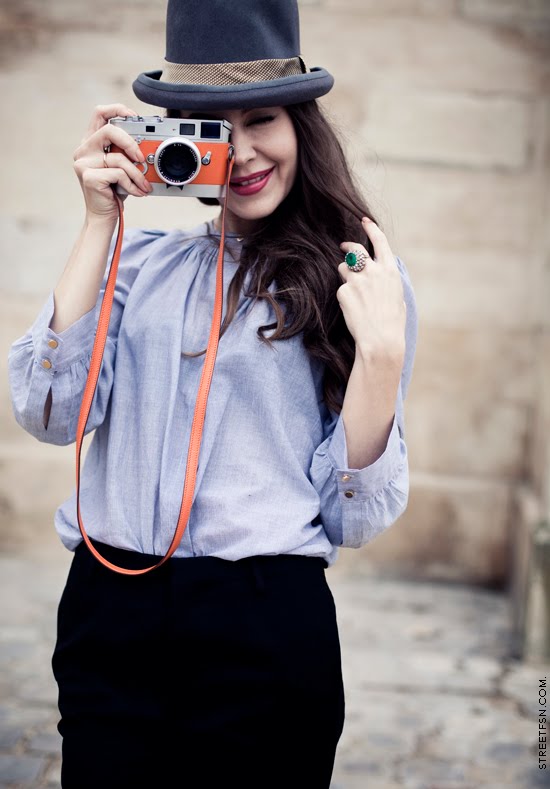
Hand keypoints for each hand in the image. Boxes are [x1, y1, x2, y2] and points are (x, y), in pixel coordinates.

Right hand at [72, 103, 152, 222]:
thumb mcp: (121, 167)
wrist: (102, 216)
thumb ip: (127, 153)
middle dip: (131, 143)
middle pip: (109, 130)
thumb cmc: (113, 191)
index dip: (118, 109)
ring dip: (137, 174)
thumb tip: (147, 145)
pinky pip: (119, 174)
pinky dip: (133, 185)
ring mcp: (83, 163)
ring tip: (144, 184)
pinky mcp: (89, 177)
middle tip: (142, 158)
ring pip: (119, 158)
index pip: (99, 113)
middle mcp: (84, 150)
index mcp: (90, 142)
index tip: (134, 117)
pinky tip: (137, 192)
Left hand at [337, 217, 406, 360]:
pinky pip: (340, 288)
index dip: (371, 228)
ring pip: (343, 268)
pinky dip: (344, 296)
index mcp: (389, 270)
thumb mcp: (398, 297)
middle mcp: (373, 271)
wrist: (380, 340)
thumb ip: (387, 281)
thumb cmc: (392, 323)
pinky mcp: (344, 291)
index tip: (364, 221)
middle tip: (343, 246)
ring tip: (354, 294)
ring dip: (345, 276)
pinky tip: (352, 309)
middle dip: (348, 245)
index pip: (379, 241)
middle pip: (355, 249)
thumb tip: (382, 276)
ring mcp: (357, 280)